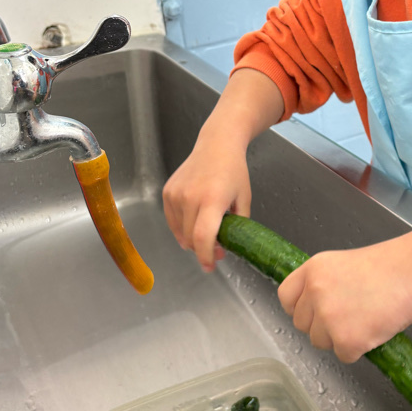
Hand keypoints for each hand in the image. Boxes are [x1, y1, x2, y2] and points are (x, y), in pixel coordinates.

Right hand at [162, 126, 250, 271]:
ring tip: (207, 231)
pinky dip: (182, 228)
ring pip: (180, 232)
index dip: (206, 257)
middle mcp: (190, 196)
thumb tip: (229, 245)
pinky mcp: (167, 192)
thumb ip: (238, 224)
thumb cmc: (234, 170)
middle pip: (191, 238)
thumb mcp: (244, 198)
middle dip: (203, 249)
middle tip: (217, 248)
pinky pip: (172, 220)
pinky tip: (194, 223)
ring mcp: (176, 194)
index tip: (211, 266)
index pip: (203, 237)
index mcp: (212, 199)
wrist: (217, 144)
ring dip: (192, 239)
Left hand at [277, 239, 411, 362]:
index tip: (313, 312)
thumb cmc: (388, 267)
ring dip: (339, 338)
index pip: (285, 298)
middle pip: (301, 324)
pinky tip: (373, 329)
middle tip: (349, 316)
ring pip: (320, 342)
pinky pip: (343, 355)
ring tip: (364, 320)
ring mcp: (328, 318)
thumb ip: (322, 284)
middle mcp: (314, 293)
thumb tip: (314, 309)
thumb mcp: (342, 265)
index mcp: (312, 270)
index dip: (299, 308)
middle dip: (321, 326)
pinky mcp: (346, 340)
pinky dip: (358, 349)